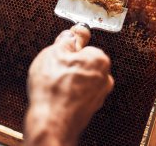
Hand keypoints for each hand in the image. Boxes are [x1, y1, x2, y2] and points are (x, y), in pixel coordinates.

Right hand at [25, 24, 113, 145]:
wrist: (51, 120)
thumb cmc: (53, 88)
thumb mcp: (54, 52)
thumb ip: (66, 40)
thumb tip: (71, 34)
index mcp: (99, 59)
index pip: (84, 46)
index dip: (69, 49)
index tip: (60, 52)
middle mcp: (104, 77)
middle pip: (83, 63)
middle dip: (69, 64)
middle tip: (54, 67)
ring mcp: (98, 95)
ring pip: (80, 79)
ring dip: (68, 79)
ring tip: (53, 83)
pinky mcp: (89, 108)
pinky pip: (78, 93)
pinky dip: (68, 92)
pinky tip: (56, 94)